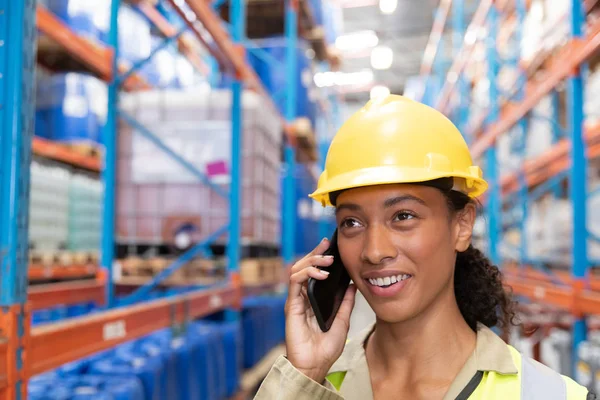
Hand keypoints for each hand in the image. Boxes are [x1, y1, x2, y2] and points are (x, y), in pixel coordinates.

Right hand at [284, 238, 356, 382]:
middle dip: (315, 253)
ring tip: (327, 260)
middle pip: (304, 266)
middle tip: (327, 246)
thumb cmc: (326, 348)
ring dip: (311, 261)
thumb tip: (353, 285)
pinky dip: (307, 273)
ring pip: (297, 269)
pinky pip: (295, 281)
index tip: (330, 245)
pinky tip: (321, 274)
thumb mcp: (343, 321)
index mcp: (313, 299)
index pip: (314, 272)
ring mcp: (296, 300)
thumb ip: (346, 303)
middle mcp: (302, 297)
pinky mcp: (291, 305)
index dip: (319, 256)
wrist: (316, 365)